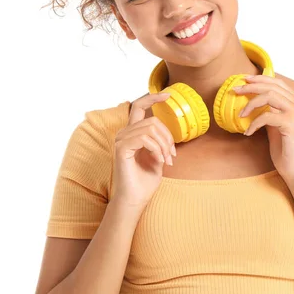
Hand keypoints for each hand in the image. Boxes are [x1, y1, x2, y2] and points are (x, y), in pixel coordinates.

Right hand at [111, 93, 175, 209]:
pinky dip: (157, 149)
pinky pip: (145, 139)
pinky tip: (160, 161)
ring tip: (166, 160)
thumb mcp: (158, 156)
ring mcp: (121, 141)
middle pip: (152, 120)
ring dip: (164, 145)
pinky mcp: (121, 149)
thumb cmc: (145, 181)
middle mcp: (124, 134)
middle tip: (172, 155)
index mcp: (132, 133)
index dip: (153, 98)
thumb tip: (167, 132)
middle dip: (168, 137)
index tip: (169, 94)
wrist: (136, 199)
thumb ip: (160, 141)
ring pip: (150, 128)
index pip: (139, 107)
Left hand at [233, 75, 293, 184]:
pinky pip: (267, 116)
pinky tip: (248, 132)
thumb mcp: (276, 127)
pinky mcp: (291, 124)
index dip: (261, 79)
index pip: (278, 83)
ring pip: (269, 96)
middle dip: (252, 86)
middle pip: (273, 86)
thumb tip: (254, 103)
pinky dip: (254, 123)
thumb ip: (270, 113)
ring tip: (240, 114)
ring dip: (251, 103)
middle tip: (236, 90)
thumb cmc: (287, 152)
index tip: (244, 80)